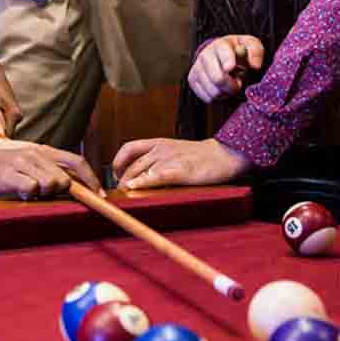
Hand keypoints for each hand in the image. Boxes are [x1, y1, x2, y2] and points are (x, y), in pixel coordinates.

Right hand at [0, 145, 99, 201]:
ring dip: (41, 193)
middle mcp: (35, 153)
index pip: (76, 160)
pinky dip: (26, 195)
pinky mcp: (11, 175)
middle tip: (42, 194)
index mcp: (41, 150)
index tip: (101, 194)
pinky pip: (31, 190)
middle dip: (59, 191)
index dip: (91, 178)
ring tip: (25, 190)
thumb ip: (48, 170)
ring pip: (51, 185)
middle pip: (64, 178)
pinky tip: (16, 191)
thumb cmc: (0, 168)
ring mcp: (22, 163)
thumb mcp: (27, 163)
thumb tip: (71, 186)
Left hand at [111, 137, 252, 190]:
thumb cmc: (199, 157)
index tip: (116, 175)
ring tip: (126, 197)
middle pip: (132, 166)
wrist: (224, 155)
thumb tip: (138, 177)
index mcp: (158, 143)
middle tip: (121, 194)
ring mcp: (170, 159)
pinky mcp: (181, 170)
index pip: (129, 149)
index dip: (117, 163)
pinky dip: (144, 182)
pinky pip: (157, 176)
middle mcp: (161, 149)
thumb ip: (157, 159)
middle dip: (122, 181)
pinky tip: (136, 188)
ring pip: (141, 172)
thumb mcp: (174, 151)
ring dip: (129, 186)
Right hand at [187, 35, 266, 102]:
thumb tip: (255, 65)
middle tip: (238, 83)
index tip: (232, 68)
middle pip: (218, 78)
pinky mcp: (192, 80)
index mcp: (220, 45)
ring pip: (213, 91)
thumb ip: (256, 52)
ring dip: (225, 93)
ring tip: (230, 85)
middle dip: (232, 86)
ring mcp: (197, 68)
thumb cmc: (238, 51)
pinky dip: (217, 97)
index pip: (222, 53)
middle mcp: (205, 55)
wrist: (220, 55)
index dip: (228, 62)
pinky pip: (206, 97)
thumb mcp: (251, 45)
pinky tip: (221, 89)